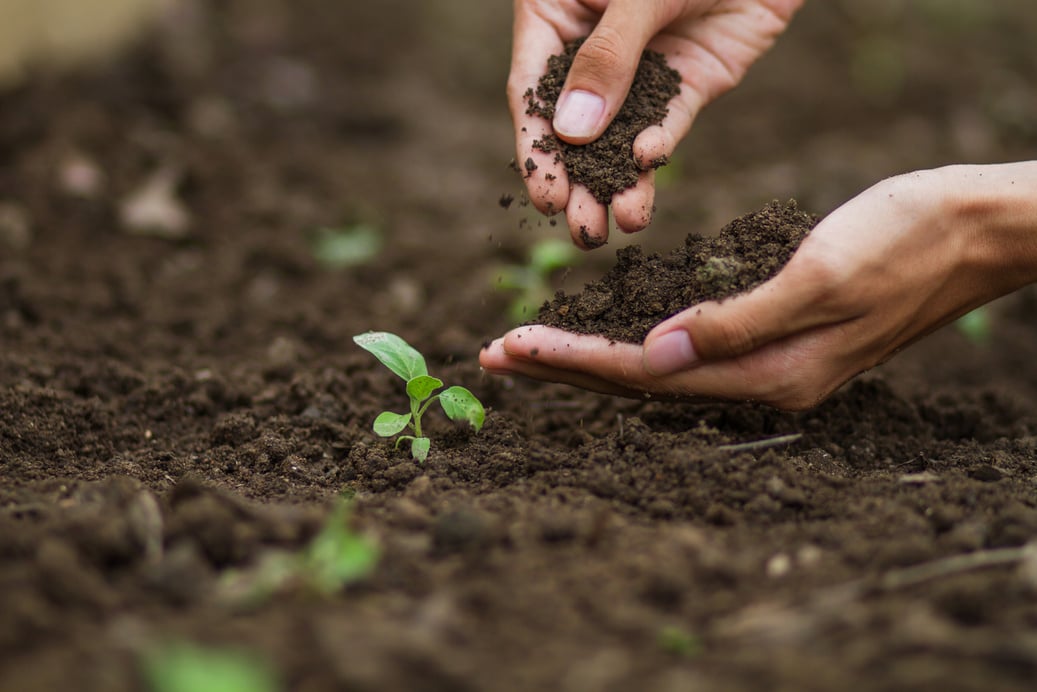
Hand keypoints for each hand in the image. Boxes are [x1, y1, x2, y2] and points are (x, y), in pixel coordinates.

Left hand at [481, 164, 1036, 408]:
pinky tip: (609, 340)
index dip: (571, 361)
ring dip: (588, 360)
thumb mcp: (821, 275)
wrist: (972, 231)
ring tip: (529, 351)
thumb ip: (737, 322)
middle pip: (636, 383)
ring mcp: (768, 365)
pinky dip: (632, 347)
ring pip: (654, 371)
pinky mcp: (775, 340)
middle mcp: (760, 380)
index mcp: (766, 372)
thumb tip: (655, 357)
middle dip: (561, 369)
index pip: (642, 374)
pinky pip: (685, 354)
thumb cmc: (904, 240)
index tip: (509, 347)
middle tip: (491, 357)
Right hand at [509, 0, 802, 248]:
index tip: (547, 197)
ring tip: (610, 227)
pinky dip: (657, 144)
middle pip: (574, 125)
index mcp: (556, 12)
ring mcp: (640, 67)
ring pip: (620, 134)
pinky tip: (646, 165)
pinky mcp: (687, 79)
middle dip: (578, 181)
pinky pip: (668, 120)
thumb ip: (608, 57)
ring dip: (616, 182)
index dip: (538, 147)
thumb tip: (572, 132)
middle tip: (583, 231)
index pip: (533, 90)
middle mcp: (591, 46)